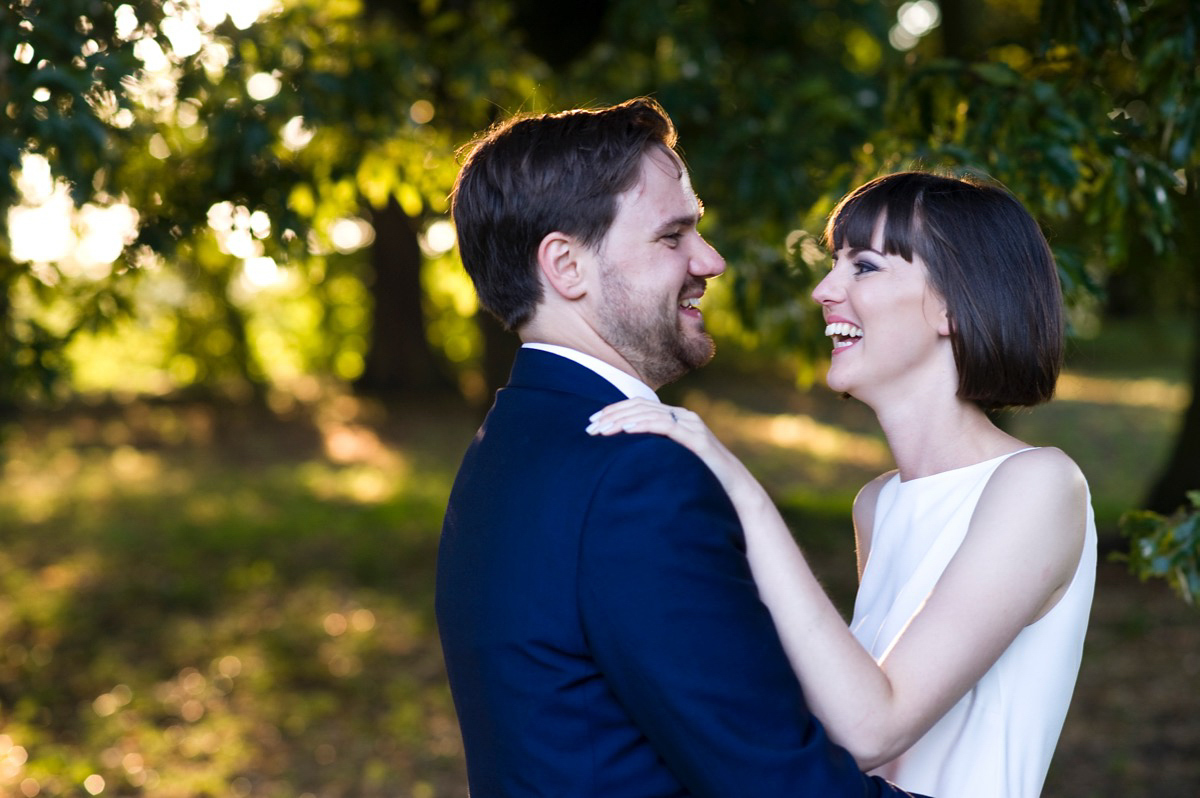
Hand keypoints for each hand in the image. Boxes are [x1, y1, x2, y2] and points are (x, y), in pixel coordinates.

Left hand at [586, 398, 739, 489]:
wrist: (734, 489)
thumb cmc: (701, 477)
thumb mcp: (673, 459)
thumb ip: (655, 451)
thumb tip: (625, 456)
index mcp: (676, 418)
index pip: (639, 406)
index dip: (614, 410)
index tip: (592, 421)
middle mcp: (683, 416)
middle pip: (640, 407)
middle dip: (611, 416)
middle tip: (589, 428)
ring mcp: (691, 425)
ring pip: (650, 414)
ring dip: (622, 420)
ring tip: (602, 429)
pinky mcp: (697, 439)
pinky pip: (666, 426)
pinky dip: (644, 425)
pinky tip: (627, 430)